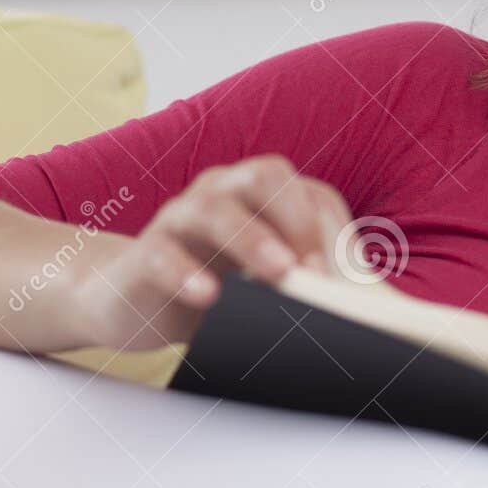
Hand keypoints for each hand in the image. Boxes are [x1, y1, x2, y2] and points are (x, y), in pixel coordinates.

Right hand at [73, 155, 353, 349]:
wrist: (129, 300)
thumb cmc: (211, 289)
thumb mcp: (262, 284)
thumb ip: (302, 284)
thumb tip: (358, 310)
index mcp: (257, 196)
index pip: (306, 191)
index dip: (331, 228)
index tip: (350, 274)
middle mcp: (220, 193)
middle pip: (263, 176)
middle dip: (296, 218)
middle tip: (316, 270)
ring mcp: (179, 218)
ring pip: (214, 207)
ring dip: (253, 239)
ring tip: (280, 274)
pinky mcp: (143, 254)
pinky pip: (162, 253)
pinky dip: (186, 272)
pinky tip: (209, 297)